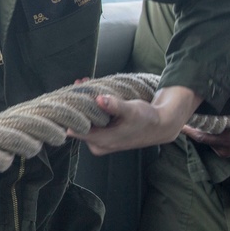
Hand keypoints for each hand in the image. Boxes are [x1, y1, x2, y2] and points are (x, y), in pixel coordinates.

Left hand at [68, 85, 201, 155]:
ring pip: (84, 122)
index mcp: (102, 141)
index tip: (69, 97)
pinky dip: (89, 108)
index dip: (70, 114)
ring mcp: (100, 141)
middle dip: (76, 106)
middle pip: (77, 125)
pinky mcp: (103, 136)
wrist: (160, 127)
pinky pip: (90, 122)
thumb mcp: (132, 110)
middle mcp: (98, 144)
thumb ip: (115, 106)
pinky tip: (90, 92)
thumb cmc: (147, 118)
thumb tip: (99, 99)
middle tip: (78, 86)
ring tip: (83, 85)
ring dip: (83, 105)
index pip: (74, 130)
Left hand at [182, 113, 229, 157]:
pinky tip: (208, 129)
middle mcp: (225, 148)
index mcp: (228, 138)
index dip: (190, 131)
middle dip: (193, 131)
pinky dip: (210, 137)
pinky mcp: (229, 153)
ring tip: (195, 122)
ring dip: (203, 133)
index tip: (180, 123)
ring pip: (209, 142)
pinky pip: (215, 144)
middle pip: (203, 139)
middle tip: (184, 120)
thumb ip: (225, 115)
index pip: (202, 136)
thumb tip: (209, 106)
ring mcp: (227, 152)